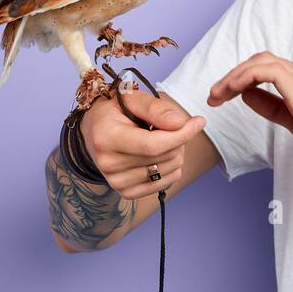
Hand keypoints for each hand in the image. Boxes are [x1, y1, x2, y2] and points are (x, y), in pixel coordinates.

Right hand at [78, 89, 205, 199]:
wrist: (94, 130)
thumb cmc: (115, 110)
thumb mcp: (132, 98)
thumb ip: (156, 108)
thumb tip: (181, 123)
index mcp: (106, 138)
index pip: (153, 145)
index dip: (181, 134)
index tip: (198, 121)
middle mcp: (108, 164)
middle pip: (164, 157)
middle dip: (178, 139)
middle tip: (168, 126)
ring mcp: (116, 182)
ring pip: (169, 170)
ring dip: (175, 152)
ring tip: (160, 138)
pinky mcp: (126, 193)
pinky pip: (166, 184)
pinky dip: (171, 168)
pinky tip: (158, 155)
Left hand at [207, 52, 292, 180]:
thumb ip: (273, 107)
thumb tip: (246, 95)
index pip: (269, 67)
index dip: (242, 77)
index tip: (222, 96)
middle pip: (262, 60)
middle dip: (233, 74)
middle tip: (214, 95)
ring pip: (262, 62)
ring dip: (234, 76)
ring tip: (217, 95)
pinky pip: (268, 72)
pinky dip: (245, 77)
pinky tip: (232, 92)